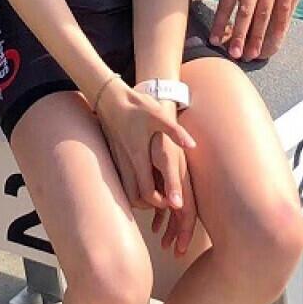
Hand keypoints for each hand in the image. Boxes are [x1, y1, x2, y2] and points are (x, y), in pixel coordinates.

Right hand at [93, 77, 195, 211]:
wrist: (110, 98)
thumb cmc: (137, 106)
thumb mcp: (158, 115)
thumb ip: (175, 131)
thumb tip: (192, 145)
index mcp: (139, 156)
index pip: (147, 191)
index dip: (161, 201)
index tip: (173, 201)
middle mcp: (127, 162)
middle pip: (136, 198)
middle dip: (152, 204)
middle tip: (167, 200)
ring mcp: (119, 161)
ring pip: (127, 192)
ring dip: (141, 198)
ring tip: (157, 194)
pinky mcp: (115, 158)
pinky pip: (123, 182)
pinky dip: (133, 189)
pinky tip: (144, 182)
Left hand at [150, 137, 198, 255]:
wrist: (153, 116)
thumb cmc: (158, 139)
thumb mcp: (164, 159)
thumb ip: (171, 180)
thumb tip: (175, 206)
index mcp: (183, 182)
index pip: (187, 214)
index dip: (184, 233)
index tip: (178, 250)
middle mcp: (180, 183)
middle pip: (182, 216)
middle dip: (178, 235)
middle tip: (171, 253)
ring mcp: (172, 181)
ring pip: (173, 212)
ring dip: (168, 228)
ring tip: (161, 244)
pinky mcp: (162, 177)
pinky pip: (163, 202)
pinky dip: (159, 216)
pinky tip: (153, 225)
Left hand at [211, 0, 299, 60]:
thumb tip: (227, 3)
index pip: (225, 3)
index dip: (220, 22)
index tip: (214, 40)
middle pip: (245, 13)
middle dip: (239, 35)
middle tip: (234, 54)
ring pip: (263, 15)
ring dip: (256, 36)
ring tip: (251, 54)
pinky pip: (283, 10)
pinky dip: (278, 28)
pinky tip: (274, 41)